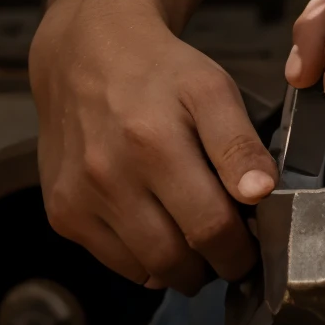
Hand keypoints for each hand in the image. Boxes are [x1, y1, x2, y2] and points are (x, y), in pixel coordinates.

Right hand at [31, 0, 277, 293]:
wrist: (89, 55)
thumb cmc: (160, 72)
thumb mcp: (212, 89)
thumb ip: (239, 143)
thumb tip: (262, 193)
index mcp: (155, 142)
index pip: (211, 226)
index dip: (240, 247)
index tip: (255, 244)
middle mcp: (110, 176)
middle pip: (177, 258)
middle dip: (214, 264)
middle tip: (230, 249)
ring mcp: (81, 199)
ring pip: (145, 269)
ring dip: (180, 267)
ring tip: (199, 240)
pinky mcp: (62, 213)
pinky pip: (114, 262)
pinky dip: (144, 259)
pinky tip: (161, 229)